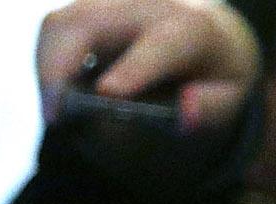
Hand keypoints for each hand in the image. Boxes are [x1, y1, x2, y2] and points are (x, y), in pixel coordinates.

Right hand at [38, 0, 260, 131]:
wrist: (204, 38)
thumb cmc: (210, 75)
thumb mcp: (228, 99)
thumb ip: (210, 109)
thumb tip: (185, 110)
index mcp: (191, 29)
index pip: (161, 44)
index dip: (134, 68)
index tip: (109, 93)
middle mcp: (149, 4)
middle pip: (90, 22)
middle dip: (60, 68)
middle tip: (55, 119)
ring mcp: (113, 2)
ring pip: (61, 23)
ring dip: (47, 71)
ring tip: (55, 114)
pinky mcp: (89, 8)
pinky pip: (53, 30)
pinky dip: (47, 66)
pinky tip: (57, 95)